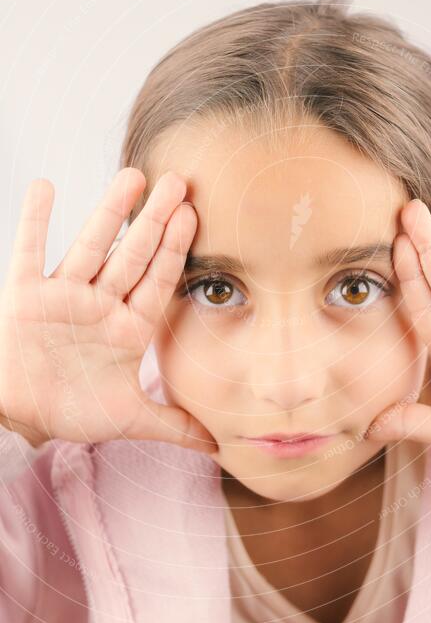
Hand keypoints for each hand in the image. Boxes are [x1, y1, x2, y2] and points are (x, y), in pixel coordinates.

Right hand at [0, 168, 216, 452]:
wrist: (20, 415)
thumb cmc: (73, 410)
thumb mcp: (129, 418)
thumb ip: (173, 425)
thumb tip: (219, 444)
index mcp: (128, 327)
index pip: (158, 282)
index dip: (176, 250)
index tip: (194, 216)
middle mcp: (101, 304)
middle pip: (132, 255)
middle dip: (154, 221)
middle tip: (179, 182)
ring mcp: (64, 296)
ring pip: (90, 247)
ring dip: (108, 212)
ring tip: (132, 177)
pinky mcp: (24, 296)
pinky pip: (29, 252)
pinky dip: (34, 221)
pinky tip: (45, 187)